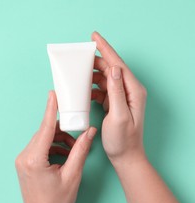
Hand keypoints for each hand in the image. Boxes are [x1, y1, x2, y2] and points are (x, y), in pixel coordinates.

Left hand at [14, 90, 95, 202]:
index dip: (51, 110)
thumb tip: (89, 132)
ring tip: (74, 150)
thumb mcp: (73, 176)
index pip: (45, 128)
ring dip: (59, 141)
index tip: (53, 94)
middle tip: (78, 132)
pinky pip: (39, 148)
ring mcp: (22, 160)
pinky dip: (52, 148)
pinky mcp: (24, 164)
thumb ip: (80, 151)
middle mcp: (24, 157)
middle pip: (44, 133)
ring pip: (42, 140)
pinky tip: (65, 155)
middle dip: (62, 131)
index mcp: (34, 159)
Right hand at [91, 32, 147, 163]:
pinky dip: (91, 88)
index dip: (105, 49)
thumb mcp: (119, 116)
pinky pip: (101, 89)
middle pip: (111, 68)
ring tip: (77, 73)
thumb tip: (112, 69)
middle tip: (79, 56)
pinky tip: (82, 90)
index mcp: (133, 91)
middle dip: (95, 60)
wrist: (125, 156)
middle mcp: (129, 91)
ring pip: (105, 78)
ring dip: (91, 75)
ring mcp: (122, 96)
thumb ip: (116, 92)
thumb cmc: (123, 140)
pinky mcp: (115, 102)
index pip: (118, 64)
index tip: (94, 37)